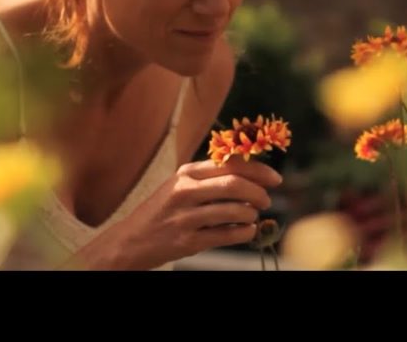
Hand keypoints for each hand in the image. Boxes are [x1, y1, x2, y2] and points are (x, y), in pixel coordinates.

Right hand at [72, 158, 282, 268]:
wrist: (130, 240)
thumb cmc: (161, 211)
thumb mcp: (179, 186)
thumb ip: (209, 178)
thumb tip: (252, 175)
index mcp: (185, 173)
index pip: (230, 164)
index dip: (258, 170)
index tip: (275, 178)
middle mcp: (185, 191)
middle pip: (234, 185)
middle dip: (259, 192)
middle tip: (267, 200)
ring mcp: (186, 217)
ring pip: (234, 211)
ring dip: (251, 214)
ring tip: (252, 217)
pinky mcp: (188, 241)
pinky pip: (226, 235)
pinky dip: (244, 232)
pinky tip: (246, 231)